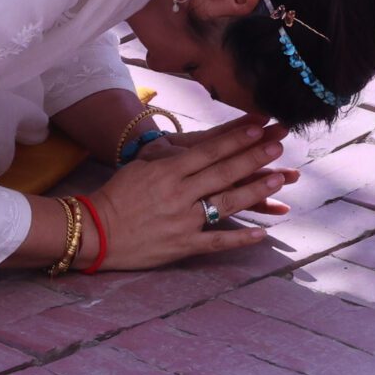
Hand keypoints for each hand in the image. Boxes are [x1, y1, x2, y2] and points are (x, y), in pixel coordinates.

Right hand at [92, 116, 291, 268]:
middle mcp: (178, 194)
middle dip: (253, 157)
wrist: (95, 232)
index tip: (259, 128)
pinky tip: (262, 233)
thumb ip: (168, 159)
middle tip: (278, 145)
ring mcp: (183, 221)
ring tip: (279, 178)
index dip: (236, 140)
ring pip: (225, 203)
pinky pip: (216, 242)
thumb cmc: (116, 196)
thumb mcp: (140, 167)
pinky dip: (240, 239)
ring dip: (255, 190)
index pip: (209, 152)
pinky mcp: (182, 246)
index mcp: (167, 172)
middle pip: (223, 172)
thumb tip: (195, 150)